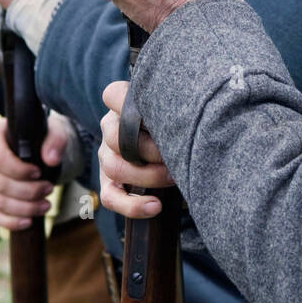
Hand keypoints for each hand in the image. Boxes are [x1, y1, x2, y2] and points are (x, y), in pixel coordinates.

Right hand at [0, 112, 72, 229]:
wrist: (35, 146)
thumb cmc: (42, 136)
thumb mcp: (54, 130)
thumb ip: (56, 140)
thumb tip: (52, 160)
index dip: (18, 170)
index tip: (39, 173)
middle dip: (26, 191)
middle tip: (49, 189)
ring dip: (22, 208)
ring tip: (45, 205)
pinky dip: (9, 220)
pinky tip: (28, 221)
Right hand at [97, 81, 171, 218]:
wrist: (173, 157)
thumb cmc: (177, 128)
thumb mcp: (175, 116)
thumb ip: (176, 113)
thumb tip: (195, 119)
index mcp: (123, 107)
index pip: (113, 96)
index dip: (126, 102)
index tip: (157, 113)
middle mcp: (110, 129)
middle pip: (116, 137)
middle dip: (151, 149)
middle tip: (176, 155)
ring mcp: (106, 157)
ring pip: (114, 167)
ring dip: (148, 175)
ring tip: (175, 178)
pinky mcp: (108, 183)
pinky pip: (110, 197)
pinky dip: (133, 205)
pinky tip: (155, 206)